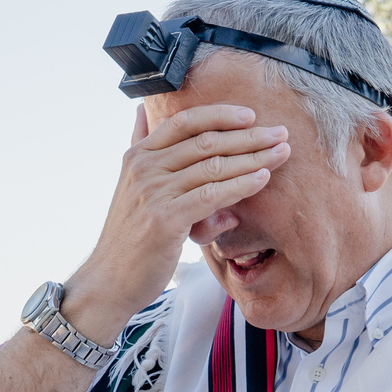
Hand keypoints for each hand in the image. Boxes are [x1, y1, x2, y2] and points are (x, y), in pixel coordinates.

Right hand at [60, 105, 291, 338]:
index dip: (220, 115)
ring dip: (253, 158)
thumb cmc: (129, 237)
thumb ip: (139, 146)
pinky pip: (212, 195)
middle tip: (281, 133)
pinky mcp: (165, 219)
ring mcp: (153, 192)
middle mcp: (144, 168)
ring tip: (282, 153)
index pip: (184, 121)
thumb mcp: (129, 183)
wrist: (110, 280)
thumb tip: (142, 111)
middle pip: (206, 141)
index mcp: (138, 156)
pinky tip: (262, 179)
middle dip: (248, 136)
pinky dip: (241, 185)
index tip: (250, 116)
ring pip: (213, 166)